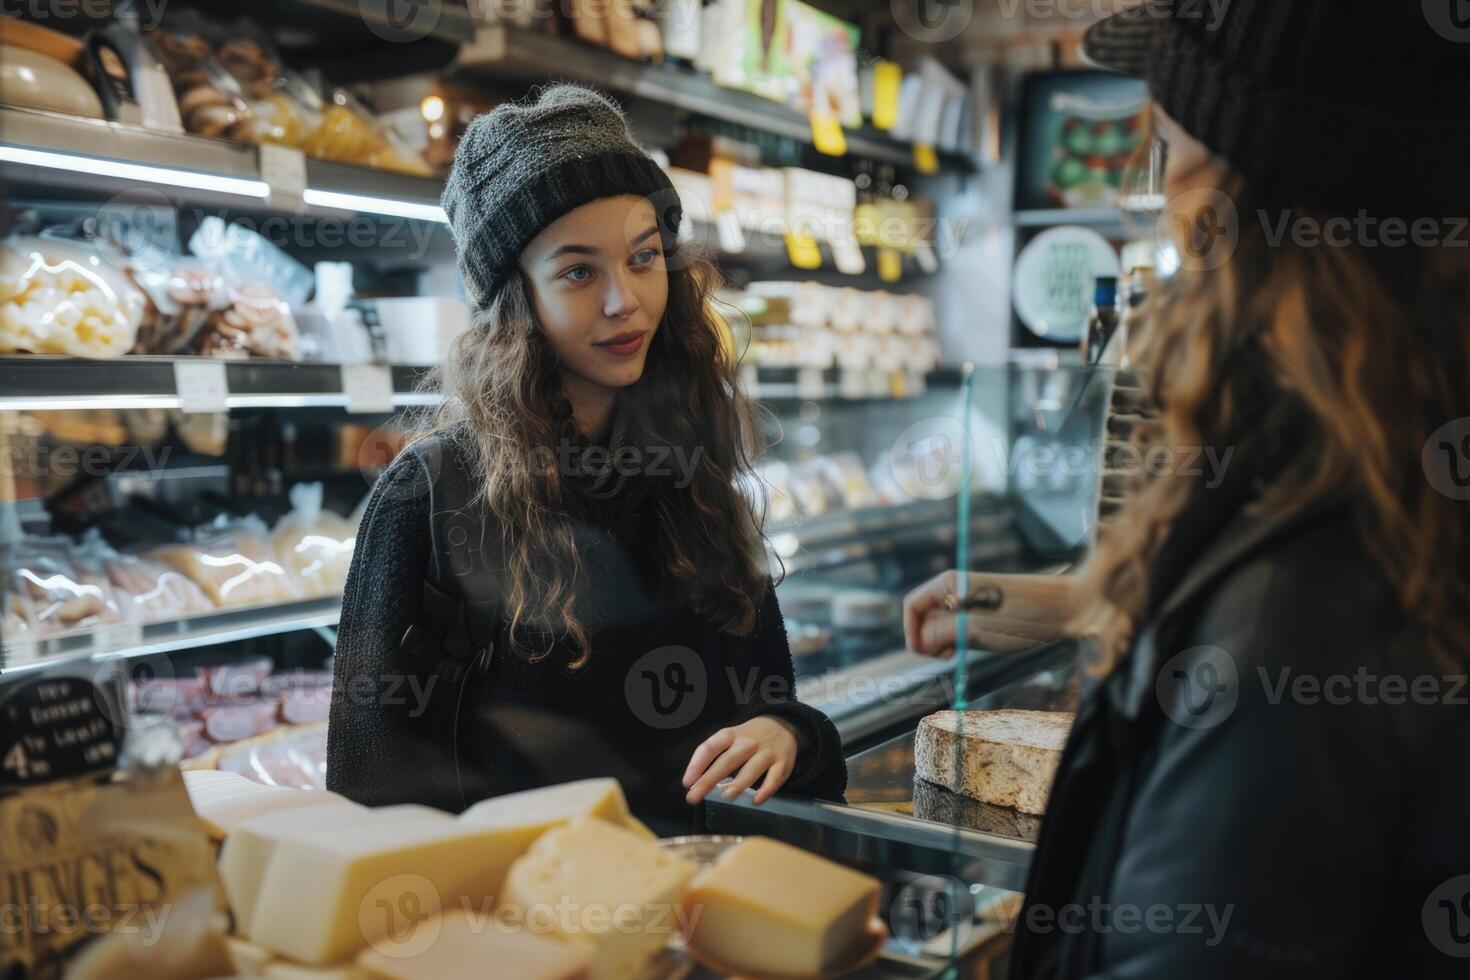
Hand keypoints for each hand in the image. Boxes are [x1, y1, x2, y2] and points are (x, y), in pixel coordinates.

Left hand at [683, 715, 798, 806]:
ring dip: (738, 783)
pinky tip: (756, 800)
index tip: (687, 783)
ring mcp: (766, 753)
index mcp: (730, 735)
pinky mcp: (782, 764)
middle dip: (709, 780)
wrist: (783, 725)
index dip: (697, 765)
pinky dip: (766, 790)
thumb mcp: (730, 738)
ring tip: (725, 797)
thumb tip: (696, 783)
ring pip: (752, 769)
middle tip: (694, 797)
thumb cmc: (748, 738)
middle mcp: (748, 742)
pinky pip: (774, 778)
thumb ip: (716, 756)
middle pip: (727, 761)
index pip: (711, 747)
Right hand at [904, 570, 1077, 658]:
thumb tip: (920, 642)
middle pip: (924, 618)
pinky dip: (957, 643)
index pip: (912, 606)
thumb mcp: (975, 627)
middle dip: (928, 640)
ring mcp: (969, 604)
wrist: (1065, 609)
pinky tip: (970, 650)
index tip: (926, 654)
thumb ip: (940, 633)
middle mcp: (956, 591)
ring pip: (940, 627)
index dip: (911, 631)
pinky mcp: (982, 616)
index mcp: (949, 583)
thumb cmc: (1022, 616)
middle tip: (950, 655)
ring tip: (960, 653)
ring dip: (943, 644)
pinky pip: (957, 631)